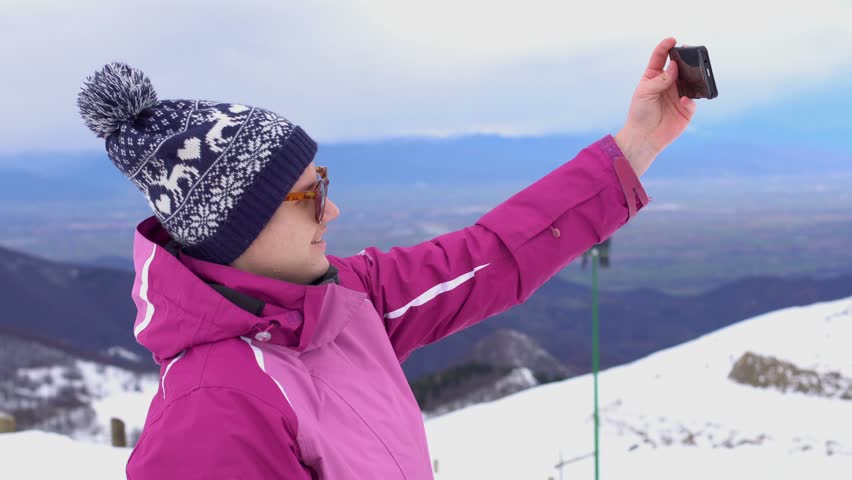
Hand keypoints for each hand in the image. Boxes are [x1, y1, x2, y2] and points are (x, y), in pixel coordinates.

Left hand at [614, 37, 696, 176]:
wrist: (644, 137)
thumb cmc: (640, 113)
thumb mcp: (645, 92)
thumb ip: (659, 79)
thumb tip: (674, 66)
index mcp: (654, 77)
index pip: (660, 58)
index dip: (666, 47)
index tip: (673, 40)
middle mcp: (668, 83)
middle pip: (679, 66)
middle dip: (684, 59)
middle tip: (688, 52)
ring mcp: (678, 95)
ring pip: (690, 80)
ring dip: (693, 76)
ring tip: (693, 72)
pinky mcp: (686, 109)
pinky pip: (693, 100)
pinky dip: (690, 99)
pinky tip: (684, 101)